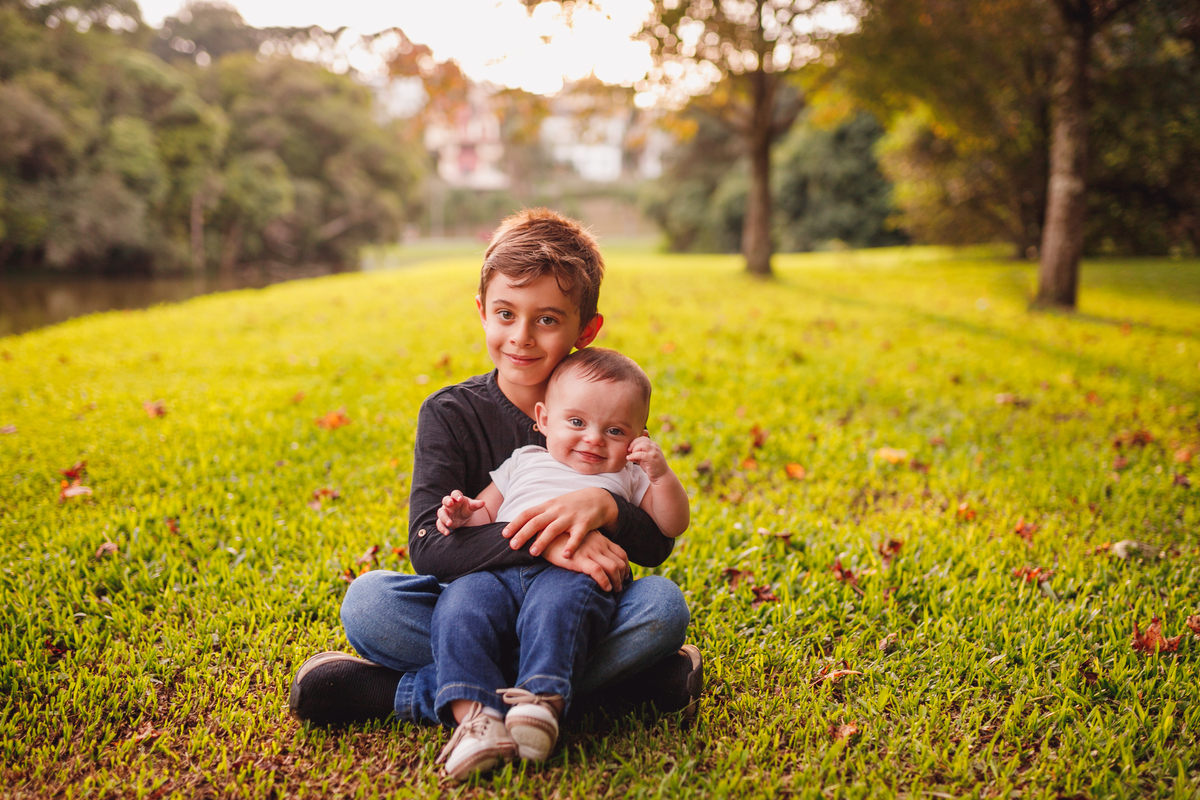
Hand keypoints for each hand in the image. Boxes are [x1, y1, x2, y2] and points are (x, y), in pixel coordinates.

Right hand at [436, 490, 485, 534]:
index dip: (456, 495)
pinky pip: (439, 523)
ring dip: (444, 517)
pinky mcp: (443, 520)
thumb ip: (476, 504)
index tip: (460, 499)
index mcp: (457, 498)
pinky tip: (447, 533)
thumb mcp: (472, 507)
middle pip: (445, 500)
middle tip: (450, 503)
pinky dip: (442, 528)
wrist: (464, 517)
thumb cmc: (467, 508)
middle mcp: (449, 504)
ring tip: (449, 523)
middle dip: (447, 501)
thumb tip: (483, 502)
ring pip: (441, 512)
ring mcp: (445, 512)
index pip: (455, 493)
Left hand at [502, 487, 616, 557]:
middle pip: (537, 522)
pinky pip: (577, 536)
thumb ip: (539, 515)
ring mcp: (571, 516)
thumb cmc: (572, 505)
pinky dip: (571, 545)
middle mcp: (557, 510)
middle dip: (523, 534)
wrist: (598, 498)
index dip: (515, 523)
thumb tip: (519, 527)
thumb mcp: (554, 506)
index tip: (504, 535)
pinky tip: (565, 556)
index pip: (527, 514)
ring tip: (533, 553)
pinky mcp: (585, 523)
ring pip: (553, 529)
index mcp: (548, 506)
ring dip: (542, 541)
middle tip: (513, 546)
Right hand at [541, 531, 629, 591]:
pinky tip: (605, 588)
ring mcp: (590, 551)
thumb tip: (597, 558)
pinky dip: (605, 582)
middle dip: (623, 577)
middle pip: (620, 562)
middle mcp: (599, 545)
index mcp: (600, 540)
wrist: (544, 535)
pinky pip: (599, 571)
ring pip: (613, 567)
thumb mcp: (581, 539)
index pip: (621, 553)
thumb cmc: (562, 539)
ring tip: (613, 590)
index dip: (626, 567)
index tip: (623, 577)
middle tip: (619, 588)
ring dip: (616, 581)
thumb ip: (590, 546)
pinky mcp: (580, 559)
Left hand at [625, 436, 668, 481]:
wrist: (662, 476)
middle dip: (633, 444)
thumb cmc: (652, 467)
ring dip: (634, 449)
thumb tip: (628, 454)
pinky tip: (629, 458)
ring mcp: (654, 452)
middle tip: (629, 451)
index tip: (630, 448)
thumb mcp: (644, 459)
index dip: (634, 442)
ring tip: (631, 455)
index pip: (643, 438)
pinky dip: (633, 455)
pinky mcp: (652, 459)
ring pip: (642, 444)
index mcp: (653, 445)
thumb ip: (637, 455)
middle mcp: (655, 447)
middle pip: (642, 439)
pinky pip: (641, 454)